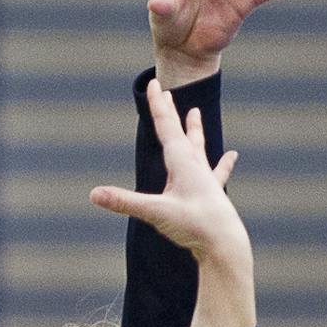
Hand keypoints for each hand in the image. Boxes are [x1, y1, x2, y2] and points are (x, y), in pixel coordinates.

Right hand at [89, 78, 244, 256]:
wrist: (225, 243)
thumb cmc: (194, 224)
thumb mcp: (156, 213)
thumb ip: (125, 202)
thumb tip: (94, 194)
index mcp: (181, 162)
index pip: (166, 126)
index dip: (157, 105)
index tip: (153, 84)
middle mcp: (194, 164)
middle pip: (180, 132)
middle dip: (170, 111)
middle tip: (164, 91)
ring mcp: (205, 178)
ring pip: (198, 147)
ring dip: (194, 130)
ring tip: (195, 113)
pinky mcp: (212, 193)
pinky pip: (217, 173)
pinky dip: (224, 164)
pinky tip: (233, 156)